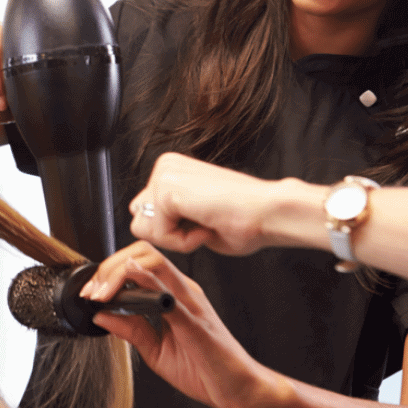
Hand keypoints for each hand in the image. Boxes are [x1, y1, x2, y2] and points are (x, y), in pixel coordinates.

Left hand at [82, 241, 266, 407]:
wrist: (238, 389)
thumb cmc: (205, 368)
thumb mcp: (156, 350)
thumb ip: (132, 330)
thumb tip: (101, 315)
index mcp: (175, 294)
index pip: (141, 262)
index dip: (111, 268)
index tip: (91, 289)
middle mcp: (184, 291)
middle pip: (145, 254)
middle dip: (110, 266)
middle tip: (91, 291)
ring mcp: (191, 303)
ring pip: (156, 264)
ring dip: (120, 273)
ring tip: (100, 294)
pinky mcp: (196, 323)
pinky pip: (170, 296)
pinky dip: (148, 284)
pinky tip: (129, 288)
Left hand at [129, 153, 282, 255]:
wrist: (267, 213)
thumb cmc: (242, 219)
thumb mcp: (193, 219)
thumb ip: (169, 218)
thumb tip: (144, 224)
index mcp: (172, 170)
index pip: (146, 213)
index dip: (174, 230)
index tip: (204, 222)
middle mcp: (165, 166)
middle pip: (140, 219)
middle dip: (169, 233)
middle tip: (204, 224)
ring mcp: (164, 174)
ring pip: (144, 228)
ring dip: (176, 238)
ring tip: (206, 223)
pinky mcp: (166, 188)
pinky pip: (158, 234)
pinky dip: (183, 241)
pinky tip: (207, 224)